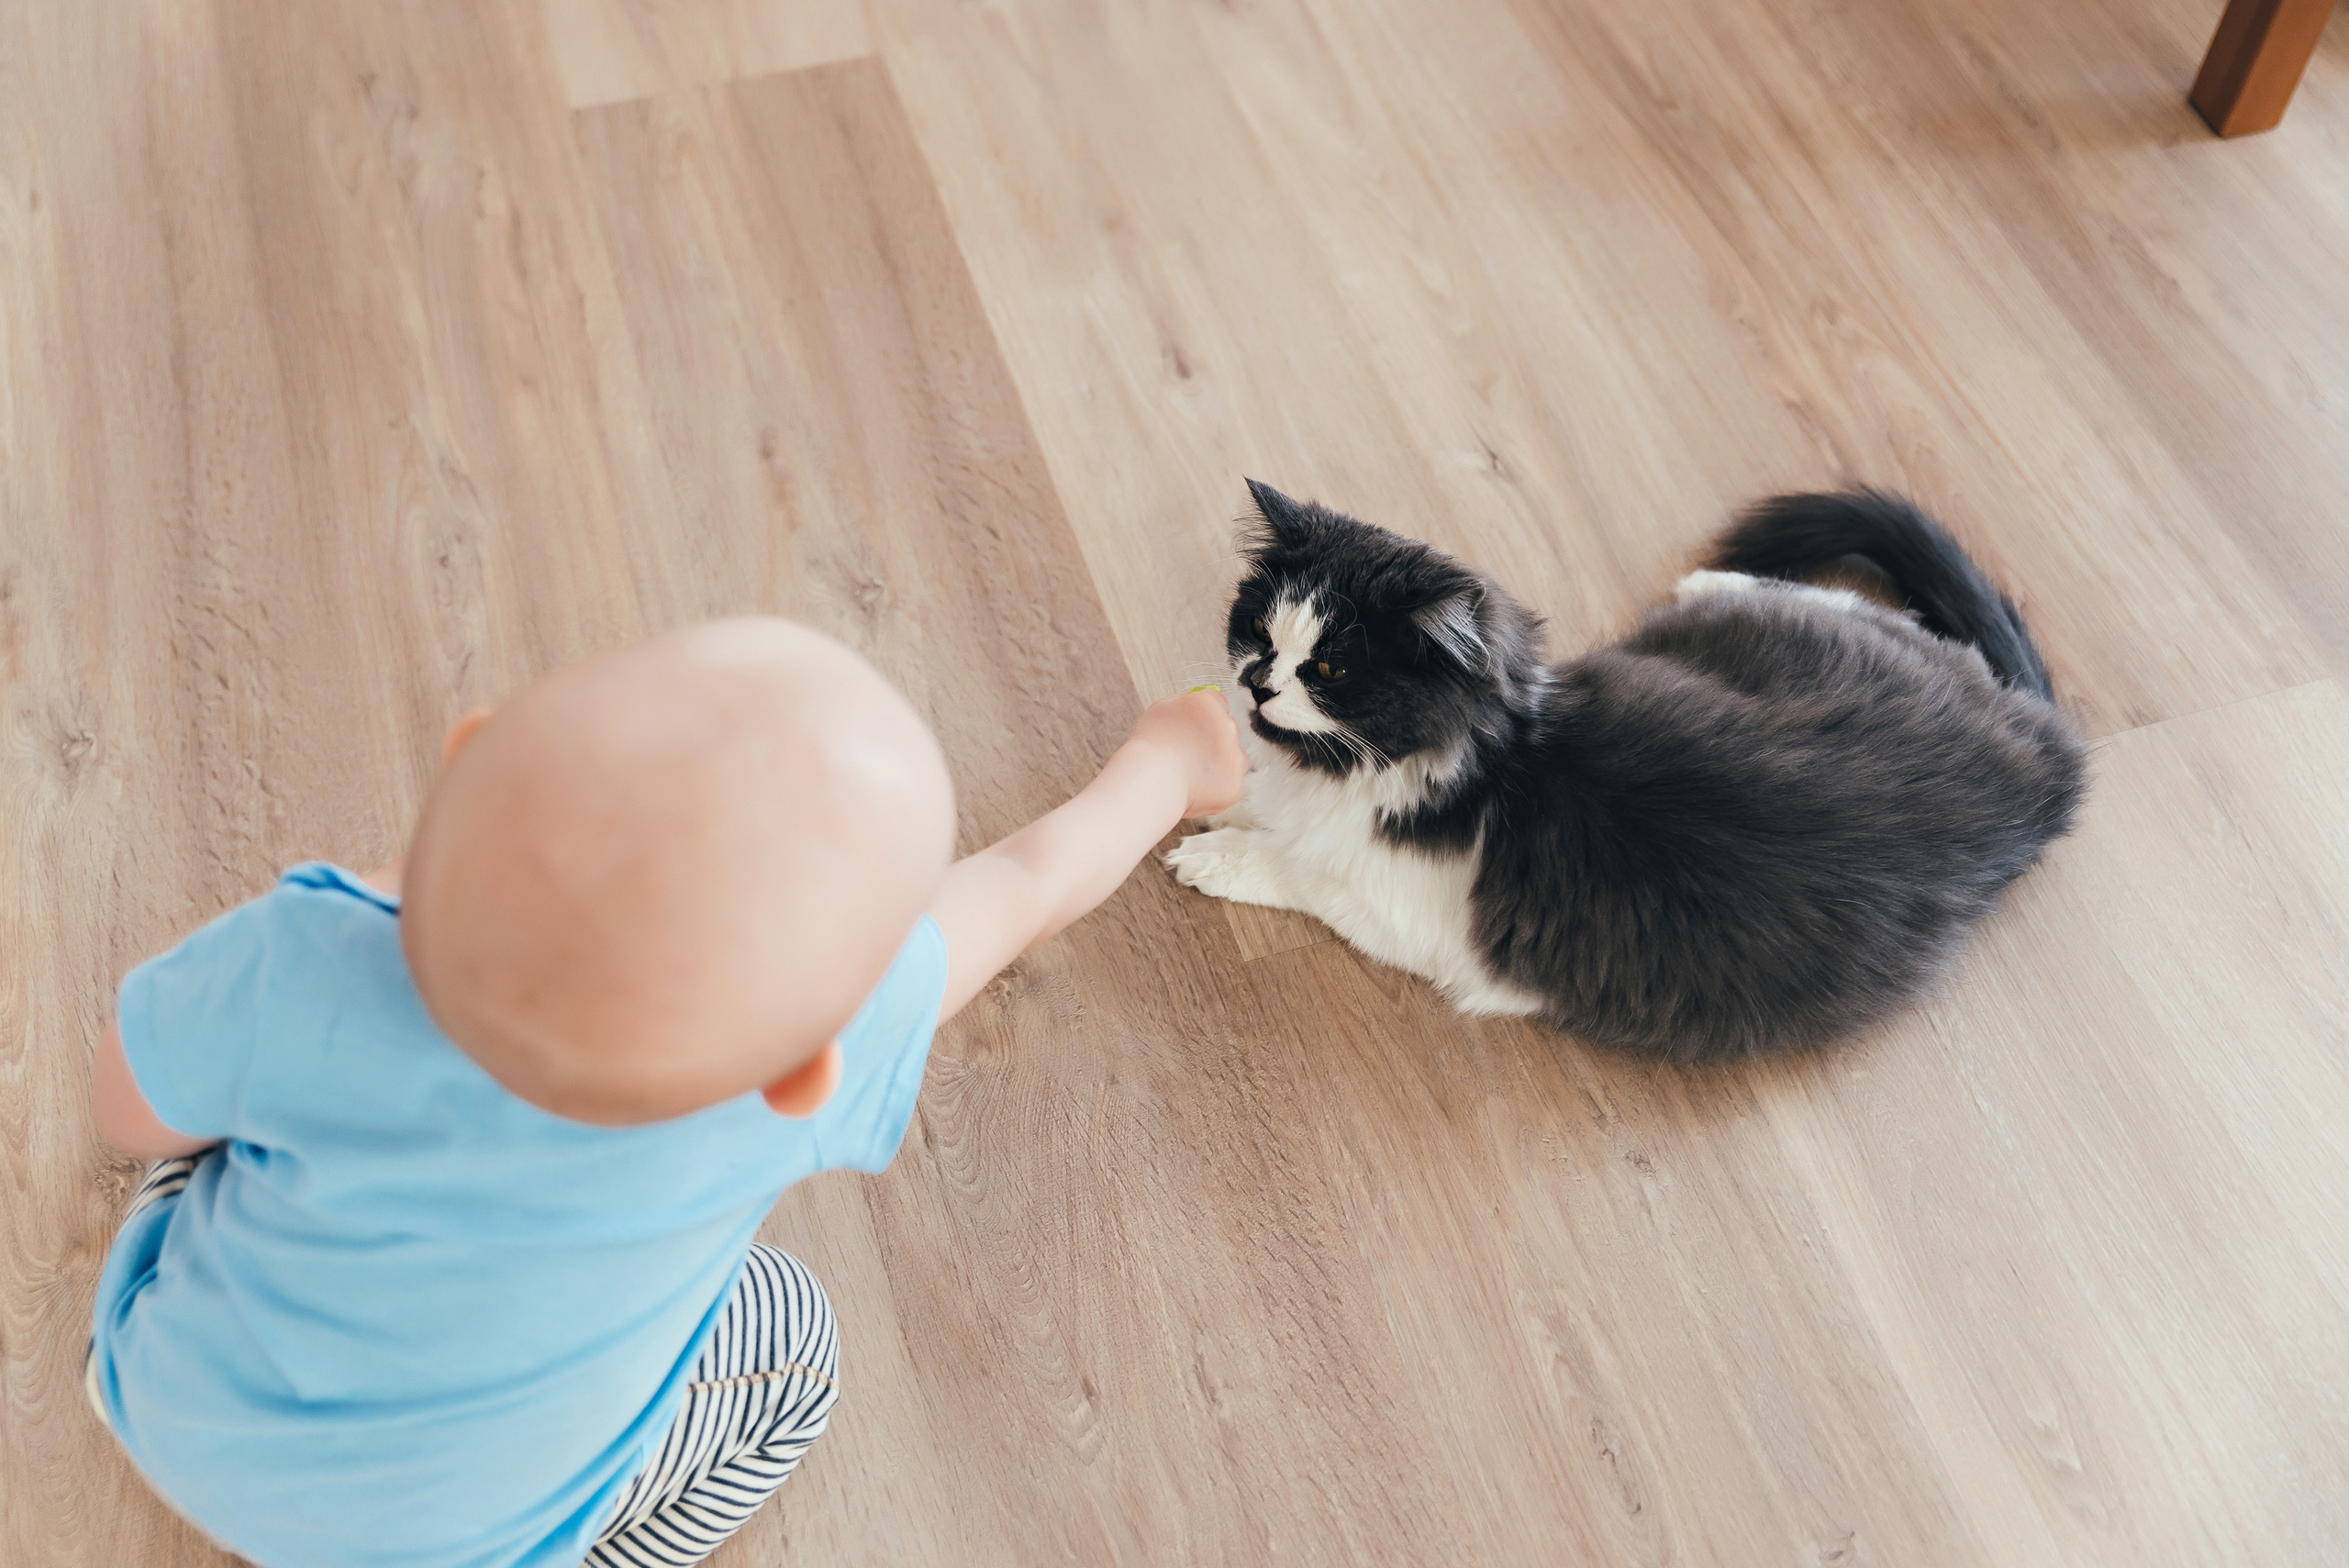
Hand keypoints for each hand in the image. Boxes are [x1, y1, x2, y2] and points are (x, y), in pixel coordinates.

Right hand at [1124, 689, 1247, 819]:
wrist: (1151, 781)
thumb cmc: (1149, 746)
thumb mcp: (1162, 710)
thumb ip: (1185, 702)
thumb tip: (1197, 702)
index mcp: (1208, 705)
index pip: (1218, 703)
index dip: (1205, 717)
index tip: (1195, 728)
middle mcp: (1227, 727)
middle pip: (1227, 729)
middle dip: (1213, 739)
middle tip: (1188, 753)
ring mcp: (1234, 757)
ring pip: (1233, 757)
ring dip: (1219, 762)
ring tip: (1191, 773)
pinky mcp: (1233, 784)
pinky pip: (1228, 783)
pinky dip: (1215, 787)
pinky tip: (1195, 788)